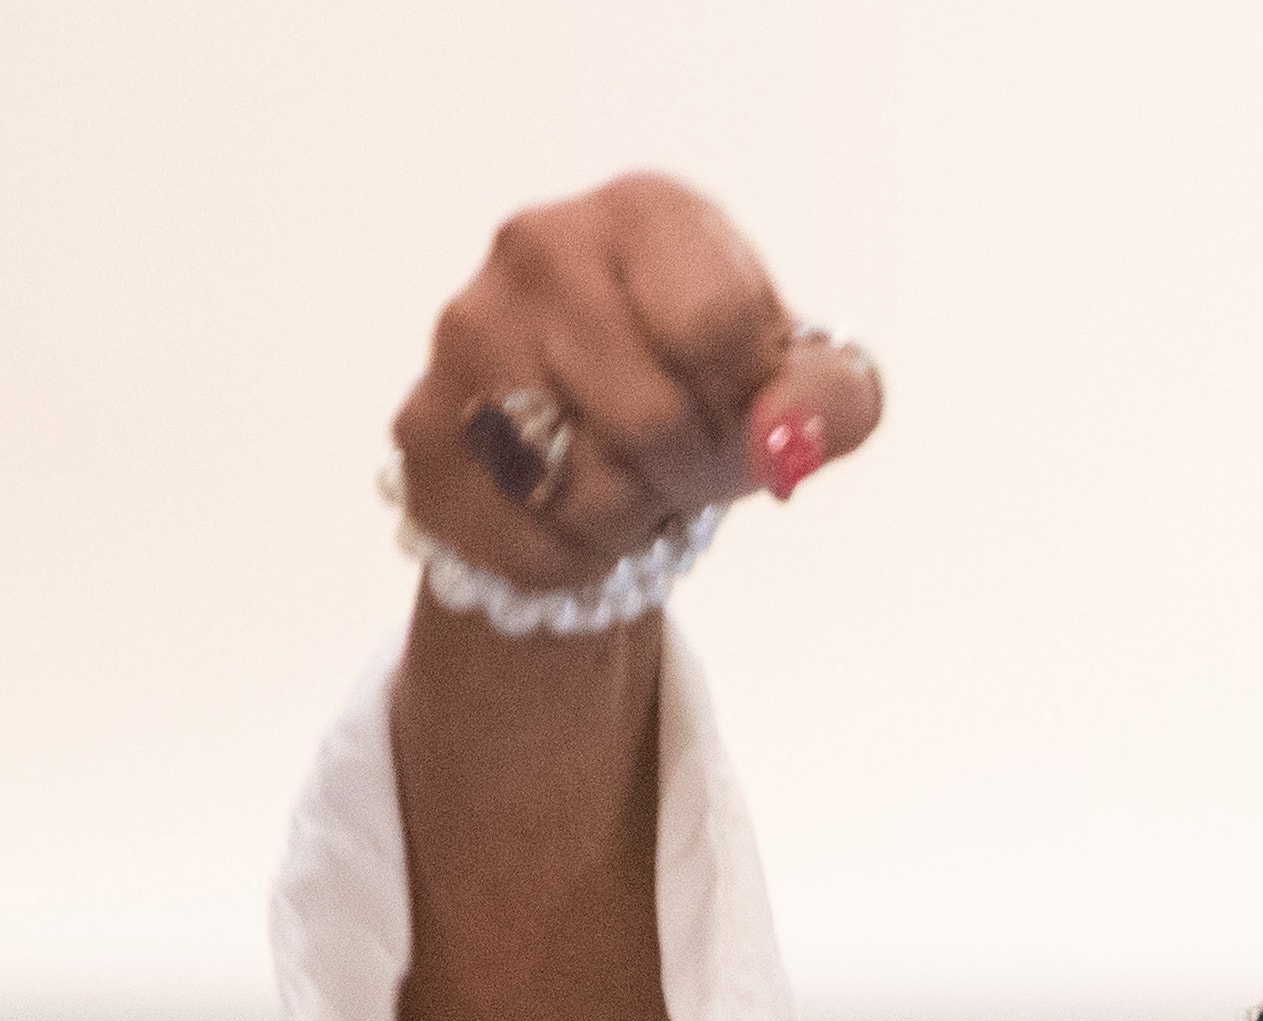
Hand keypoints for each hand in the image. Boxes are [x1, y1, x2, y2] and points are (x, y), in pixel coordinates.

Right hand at [392, 171, 882, 591]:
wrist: (610, 432)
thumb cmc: (719, 389)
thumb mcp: (810, 384)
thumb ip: (831, 402)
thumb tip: (782, 441)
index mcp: (648, 212)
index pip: (715, 328)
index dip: (747, 401)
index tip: (739, 401)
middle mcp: (539, 244)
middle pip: (650, 418)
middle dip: (692, 470)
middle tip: (687, 454)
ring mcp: (465, 330)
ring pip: (577, 487)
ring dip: (631, 514)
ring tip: (629, 472)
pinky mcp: (420, 427)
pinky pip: (523, 539)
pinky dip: (573, 554)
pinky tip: (573, 506)